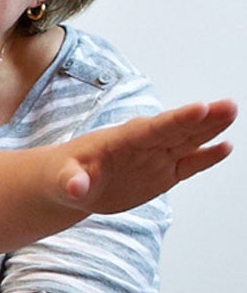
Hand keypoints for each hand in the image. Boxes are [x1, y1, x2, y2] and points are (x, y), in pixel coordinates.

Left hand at [57, 99, 236, 211]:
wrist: (68, 185)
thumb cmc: (62, 176)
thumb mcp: (61, 181)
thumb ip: (71, 182)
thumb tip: (75, 187)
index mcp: (118, 141)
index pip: (150, 128)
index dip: (175, 120)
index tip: (199, 107)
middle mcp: (141, 145)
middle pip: (175, 129)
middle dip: (202, 118)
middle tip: (228, 105)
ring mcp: (154, 157)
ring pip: (186, 141)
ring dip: (209, 128)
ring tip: (231, 111)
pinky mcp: (161, 173)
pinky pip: (188, 164)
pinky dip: (206, 157)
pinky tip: (226, 146)